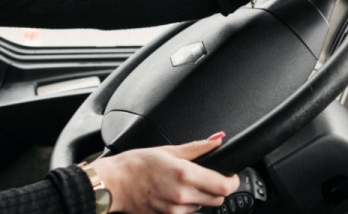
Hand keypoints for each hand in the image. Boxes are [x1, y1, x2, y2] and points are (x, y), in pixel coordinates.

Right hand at [90, 133, 238, 212]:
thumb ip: (197, 148)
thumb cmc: (135, 165)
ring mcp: (176, 210)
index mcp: (184, 174)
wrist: (114, 184)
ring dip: (202, 196)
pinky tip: (174, 192)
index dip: (232, 180)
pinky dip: (188, 203)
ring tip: (185, 183)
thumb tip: (217, 141)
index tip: (229, 174)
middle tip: (209, 176)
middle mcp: (183, 195)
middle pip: (219, 199)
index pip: (225, 186)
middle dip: (219, 188)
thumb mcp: (168, 150)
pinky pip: (189, 212)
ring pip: (204, 206)